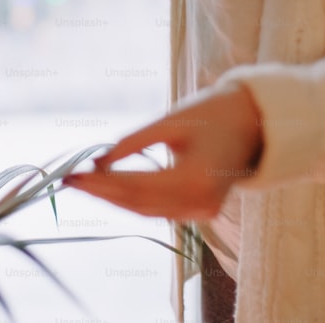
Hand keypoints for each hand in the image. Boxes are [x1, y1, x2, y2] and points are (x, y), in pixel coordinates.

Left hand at [64, 82, 263, 219]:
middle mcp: (199, 203)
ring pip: (145, 210)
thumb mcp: (171, 122)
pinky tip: (109, 188)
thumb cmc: (213, 113)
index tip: (73, 175)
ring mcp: (202, 212)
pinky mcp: (200, 211)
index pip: (136, 187)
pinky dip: (132, 199)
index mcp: (196, 179)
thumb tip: (98, 161)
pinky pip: (158, 209)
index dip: (101, 184)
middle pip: (137, 204)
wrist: (255, 124)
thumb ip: (135, 142)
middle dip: (101, 193)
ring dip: (113, 198)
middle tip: (69, 180)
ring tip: (83, 183)